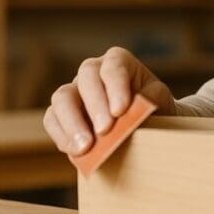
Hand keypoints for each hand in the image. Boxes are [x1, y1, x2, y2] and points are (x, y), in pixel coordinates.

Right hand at [43, 46, 174, 155]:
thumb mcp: (161, 101)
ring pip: (62, 97)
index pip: (114, 66)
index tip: (121, 110)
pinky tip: (77, 152)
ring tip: (85, 147)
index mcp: (118, 61)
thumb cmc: (154, 108)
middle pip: (86, 78)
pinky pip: (52, 119)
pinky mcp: (61, 113)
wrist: (147, 124)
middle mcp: (93, 71)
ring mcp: (75, 90)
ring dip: (72, 123)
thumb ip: (153, 99)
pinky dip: (62, 136)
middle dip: (95, 105)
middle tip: (105, 130)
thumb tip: (141, 104)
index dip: (115, 87)